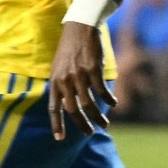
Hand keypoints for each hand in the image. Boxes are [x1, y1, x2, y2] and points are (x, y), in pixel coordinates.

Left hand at [47, 22, 116, 140]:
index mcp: (55, 81)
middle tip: (90, 132)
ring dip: (98, 117)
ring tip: (104, 124)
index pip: (53, 108)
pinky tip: (113, 103)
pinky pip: (101, 91)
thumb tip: (69, 106)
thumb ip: (62, 86)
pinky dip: (108, 100)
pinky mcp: (93, 69)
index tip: (60, 139)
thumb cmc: (70, 49)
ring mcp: (79, 75)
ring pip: (88, 104)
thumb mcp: (59, 68)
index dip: (56, 124)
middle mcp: (65, 80)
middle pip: (72, 110)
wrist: (80, 27)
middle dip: (82, 124)